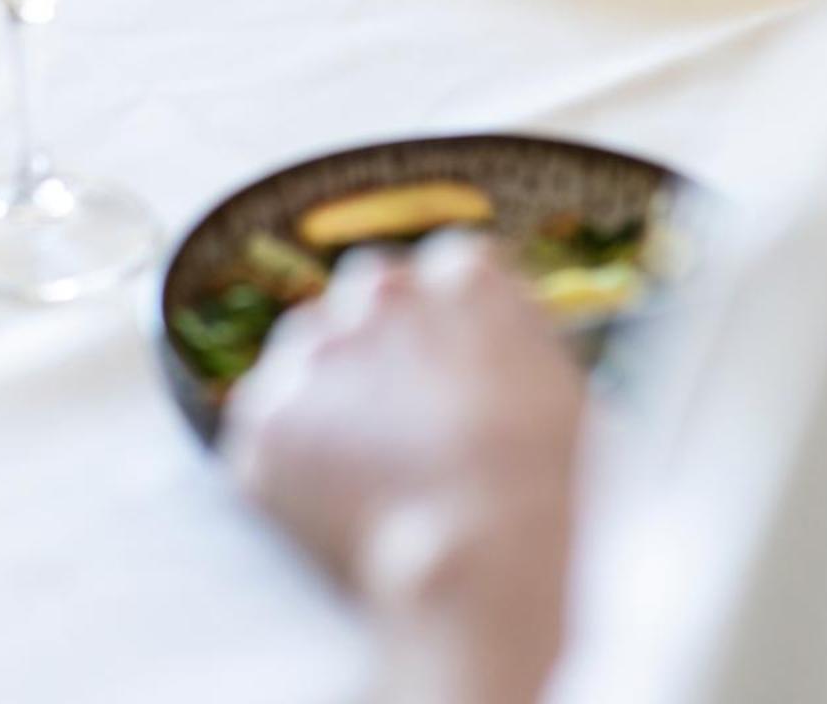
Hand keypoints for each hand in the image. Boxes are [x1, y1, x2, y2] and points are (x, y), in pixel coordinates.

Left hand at [226, 237, 582, 703]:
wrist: (485, 555)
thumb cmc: (551, 491)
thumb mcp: (560, 393)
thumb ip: (510, 352)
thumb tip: (496, 374)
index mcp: (465, 272)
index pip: (443, 273)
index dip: (446, 330)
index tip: (451, 379)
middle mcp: (382, 289)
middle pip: (365, 297)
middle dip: (376, 345)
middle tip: (400, 422)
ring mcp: (315, 349)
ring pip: (307, 356)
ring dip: (327, 399)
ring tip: (368, 478)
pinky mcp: (266, 415)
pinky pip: (269, 434)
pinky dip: (288, 468)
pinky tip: (335, 512)